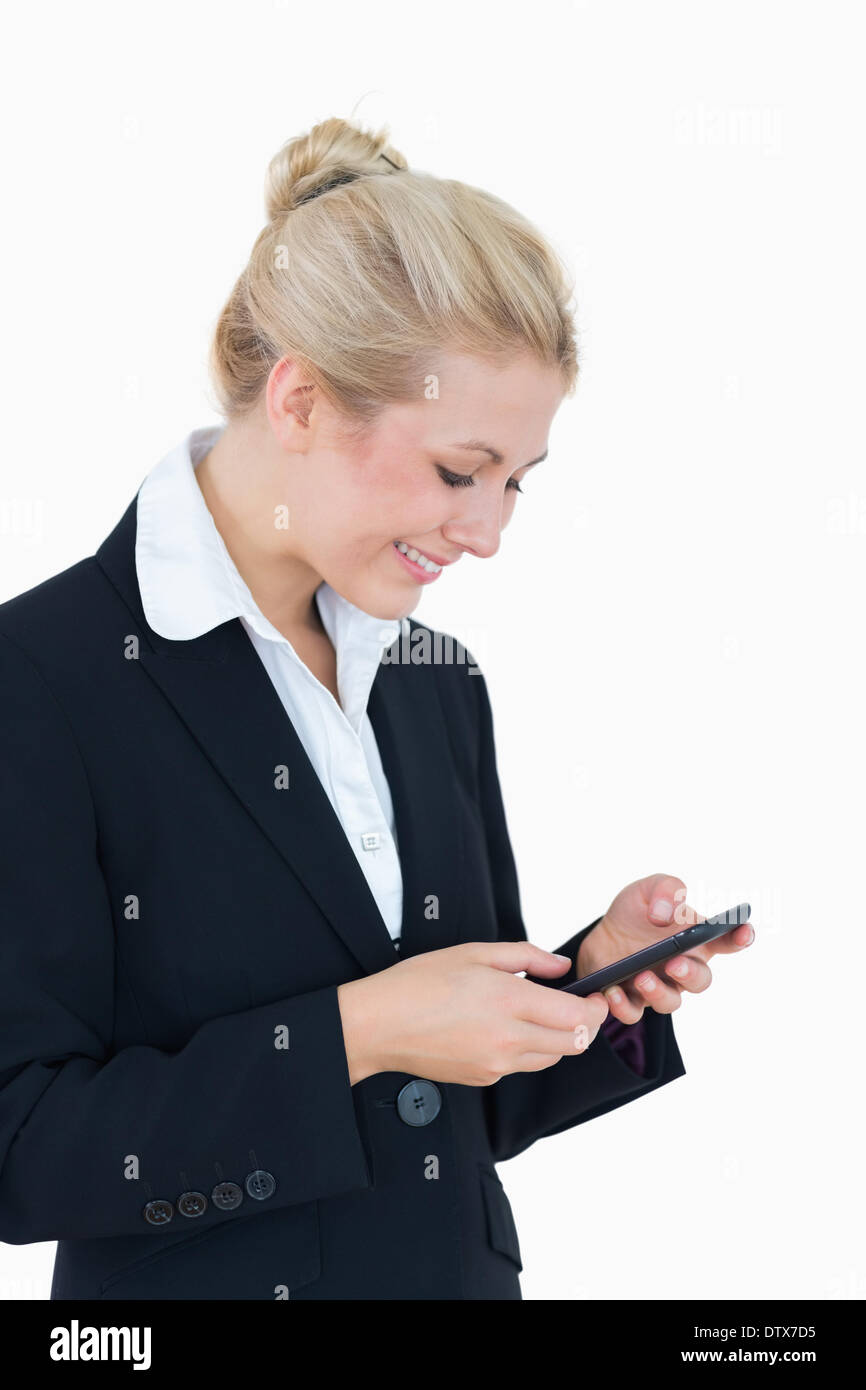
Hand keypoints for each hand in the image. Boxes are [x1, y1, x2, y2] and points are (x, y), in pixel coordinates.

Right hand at [337, 941, 609, 1086]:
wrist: (379, 1025)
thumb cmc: (418, 984)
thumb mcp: (474, 953)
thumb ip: (526, 957)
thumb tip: (561, 966)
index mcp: (509, 1001)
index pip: (577, 1017)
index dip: (595, 1007)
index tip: (595, 995)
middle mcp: (509, 1039)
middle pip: (574, 1044)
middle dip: (586, 1026)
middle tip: (579, 1005)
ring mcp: (498, 1064)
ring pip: (552, 1058)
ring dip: (560, 1039)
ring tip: (543, 1015)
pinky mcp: (485, 1078)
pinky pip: (523, 1066)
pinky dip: (529, 1050)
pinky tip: (510, 1029)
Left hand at [577, 874, 754, 1023]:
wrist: (600, 935)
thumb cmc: (635, 912)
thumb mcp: (647, 889)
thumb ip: (665, 890)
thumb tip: (665, 915)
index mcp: (695, 938)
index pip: (727, 940)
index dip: (741, 937)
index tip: (744, 932)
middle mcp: (683, 966)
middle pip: (701, 980)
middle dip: (691, 974)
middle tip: (675, 963)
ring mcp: (660, 985)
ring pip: (671, 1001)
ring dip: (658, 992)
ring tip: (642, 977)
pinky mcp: (633, 1000)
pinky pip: (634, 1013)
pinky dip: (624, 1006)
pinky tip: (613, 991)